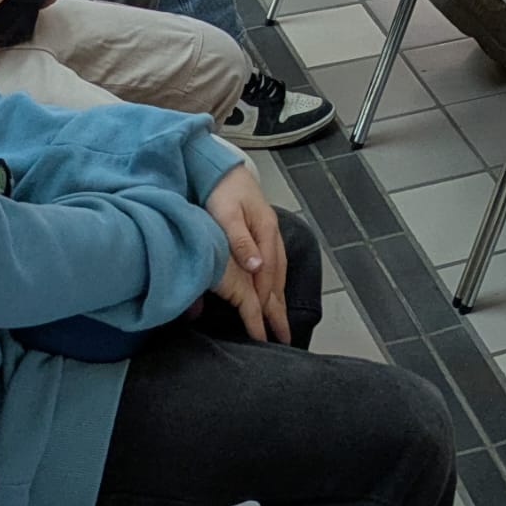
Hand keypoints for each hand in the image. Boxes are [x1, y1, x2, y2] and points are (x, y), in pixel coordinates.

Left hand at [206, 168, 289, 344]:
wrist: (222, 167)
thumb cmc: (222, 191)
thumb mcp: (227, 214)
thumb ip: (240, 241)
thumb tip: (257, 266)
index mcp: (265, 231)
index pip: (267, 275)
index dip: (264, 304)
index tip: (262, 329)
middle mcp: (271, 234)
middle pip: (277, 278)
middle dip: (279, 309)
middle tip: (283, 337)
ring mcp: (270, 233)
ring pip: (278, 272)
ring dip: (278, 298)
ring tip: (280, 322)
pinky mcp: (263, 232)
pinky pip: (275, 264)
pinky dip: (276, 283)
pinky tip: (273, 291)